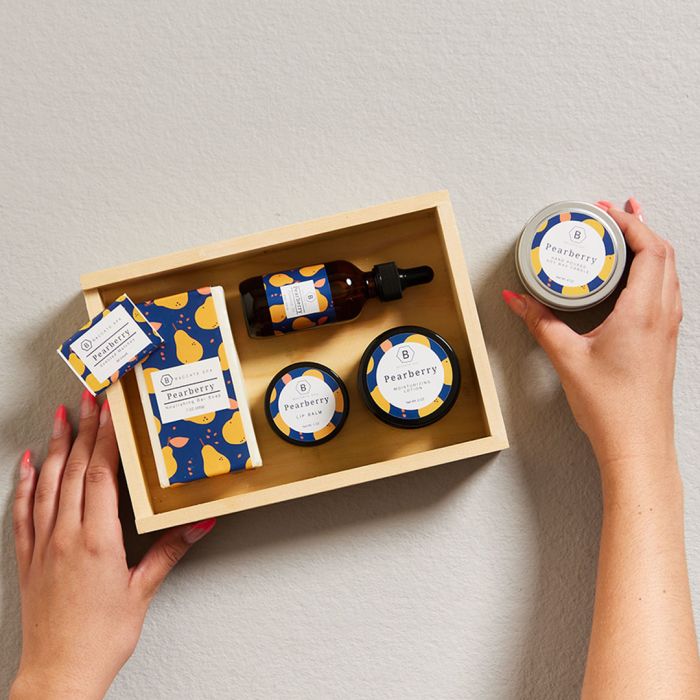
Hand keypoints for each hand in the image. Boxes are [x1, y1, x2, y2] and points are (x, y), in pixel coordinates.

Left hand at [10, 393, 215, 699]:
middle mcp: (65, 535)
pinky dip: (24, 482)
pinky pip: (22, 510)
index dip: (106, 438)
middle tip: (89, 397)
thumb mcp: (142, 591)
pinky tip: (26, 463)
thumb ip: (170, 550)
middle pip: (74, 469)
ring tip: (61, 415)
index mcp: (97, 540)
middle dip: (84, 428)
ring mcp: (42, 544)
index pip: (101, 475)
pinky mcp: (27, 557)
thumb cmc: (101, 637)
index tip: (110, 409)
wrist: (58, 674)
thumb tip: (199, 524)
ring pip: (47, 482)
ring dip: (54, 445)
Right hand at [503, 198, 681, 475]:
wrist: (637, 442)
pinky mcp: (663, 338)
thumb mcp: (566, 357)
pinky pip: (665, 290)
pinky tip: (631, 276)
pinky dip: (651, 270)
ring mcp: (667, 327)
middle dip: (639, 225)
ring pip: (668, 270)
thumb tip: (517, 300)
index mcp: (643, 311)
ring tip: (623, 234)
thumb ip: (539, 322)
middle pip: (663, 252)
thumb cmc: (611, 406)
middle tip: (612, 213)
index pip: (648, 248)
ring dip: (648, 246)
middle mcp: (663, 314)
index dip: (629, 222)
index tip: (604, 212)